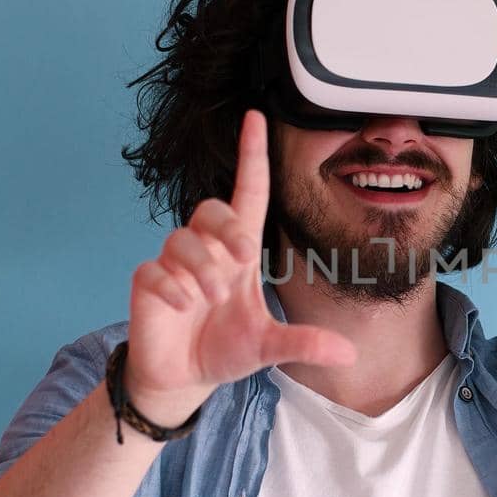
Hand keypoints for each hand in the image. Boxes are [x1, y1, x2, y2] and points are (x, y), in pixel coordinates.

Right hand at [123, 108, 357, 426]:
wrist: (184, 377)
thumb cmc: (225, 349)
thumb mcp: (269, 346)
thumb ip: (305, 344)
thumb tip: (349, 354)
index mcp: (237, 252)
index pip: (247, 192)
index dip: (251, 156)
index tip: (255, 118)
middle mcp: (206, 250)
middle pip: (211, 210)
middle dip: (228, 229)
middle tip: (242, 259)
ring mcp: (173, 264)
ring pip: (182, 240)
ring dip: (202, 269)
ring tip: (210, 298)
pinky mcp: (147, 283)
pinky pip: (155, 270)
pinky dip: (172, 288)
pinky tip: (182, 306)